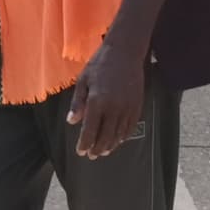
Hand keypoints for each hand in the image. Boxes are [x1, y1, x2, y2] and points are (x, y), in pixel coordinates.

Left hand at [64, 39, 149, 159]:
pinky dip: (123, 137)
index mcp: (97, 101)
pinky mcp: (137, 106)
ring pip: (119, 134)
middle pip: (105, 136)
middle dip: (97, 148)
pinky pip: (130, 127)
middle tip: (91, 156)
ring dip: (110, 145)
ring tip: (103, 151)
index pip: (90, 130)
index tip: (81, 152)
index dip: (85, 143)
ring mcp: (127, 108)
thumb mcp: (83, 81)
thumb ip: (77, 103)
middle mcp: (113, 108)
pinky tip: (117, 140)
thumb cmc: (99, 64)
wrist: (124, 53)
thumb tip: (72, 122)